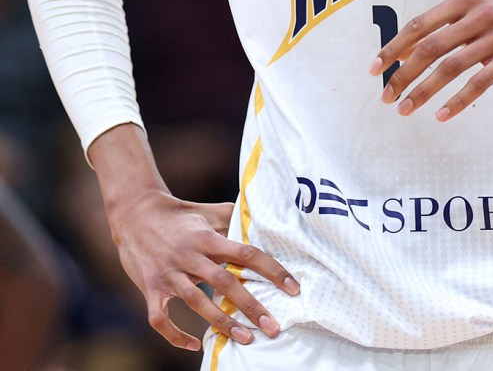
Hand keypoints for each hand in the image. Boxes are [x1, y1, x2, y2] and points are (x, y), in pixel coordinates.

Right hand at [109, 189, 298, 350]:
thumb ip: (234, 218)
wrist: (135, 213)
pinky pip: (160, 319)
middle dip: (251, 307)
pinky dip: (175, 335)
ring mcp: (168, 274)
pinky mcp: (150, 288)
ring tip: (245, 339)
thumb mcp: (208, 211)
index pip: (246, 253)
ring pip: (197, 302)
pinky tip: (194, 345)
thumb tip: (265, 223)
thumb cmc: (179, 213)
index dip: (272, 271)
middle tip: (273, 327)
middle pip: (225, 282)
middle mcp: (190, 256)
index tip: (292, 288)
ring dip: (222, 322)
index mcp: (208, 237)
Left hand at [369, 0, 492, 120]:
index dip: (394, 47)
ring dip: (423, 91)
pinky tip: (440, 115)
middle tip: (385, 96)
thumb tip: (402, 51)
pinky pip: (478, 83)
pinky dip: (457, 101)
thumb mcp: (476, 12)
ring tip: (404, 110)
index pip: (419, 24)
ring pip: (450, 68)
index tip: (374, 68)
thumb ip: (443, 27)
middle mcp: (477, 15)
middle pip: (430, 48)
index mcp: (463, 1)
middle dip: (403, 74)